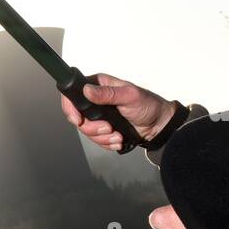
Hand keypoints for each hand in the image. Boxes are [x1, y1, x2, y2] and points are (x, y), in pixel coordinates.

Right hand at [59, 73, 178, 152]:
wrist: (158, 125)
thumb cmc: (148, 105)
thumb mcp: (129, 96)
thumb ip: (108, 94)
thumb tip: (87, 90)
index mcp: (99, 86)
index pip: (73, 93)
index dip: (70, 108)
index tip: (78, 120)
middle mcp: (95, 100)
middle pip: (78, 117)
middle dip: (93, 128)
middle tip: (109, 128)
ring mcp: (98, 116)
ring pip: (86, 131)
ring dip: (102, 138)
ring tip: (117, 136)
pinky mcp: (102, 129)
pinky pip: (95, 140)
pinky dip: (107, 143)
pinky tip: (118, 140)